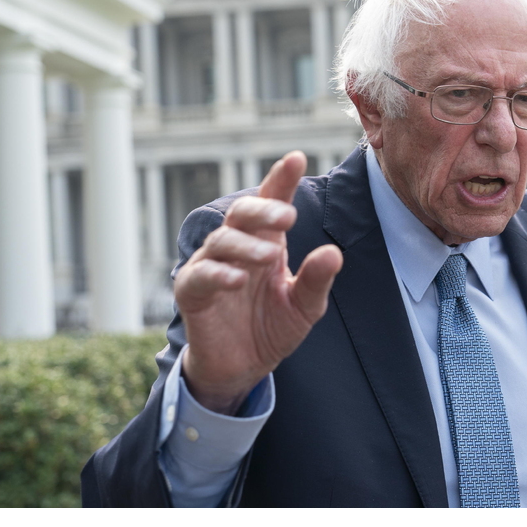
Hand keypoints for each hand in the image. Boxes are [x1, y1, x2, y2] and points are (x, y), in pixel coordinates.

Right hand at [174, 151, 342, 414]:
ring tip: (270, 256)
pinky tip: (237, 279)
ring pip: (222, 240)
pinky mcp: (191, 291)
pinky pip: (200, 275)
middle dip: (263, 209)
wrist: (241, 369)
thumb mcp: (304, 307)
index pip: (272, 202)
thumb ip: (316, 280)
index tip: (296, 157)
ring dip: (246, 246)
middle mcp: (237, 246)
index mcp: (266, 241)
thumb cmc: (271, 327)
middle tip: (287, 217)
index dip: (280, 179)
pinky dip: (218, 274)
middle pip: (242, 213)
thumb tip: (334, 253)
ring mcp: (210, 265)